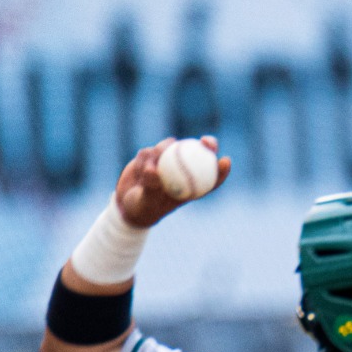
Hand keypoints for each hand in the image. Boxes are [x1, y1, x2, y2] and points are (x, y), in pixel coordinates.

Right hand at [116, 136, 230, 228]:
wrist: (127, 205)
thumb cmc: (144, 208)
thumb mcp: (148, 201)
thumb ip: (151, 186)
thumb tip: (154, 171)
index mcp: (189, 185)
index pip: (211, 176)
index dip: (221, 169)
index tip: (225, 160)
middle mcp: (181, 171)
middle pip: (200, 153)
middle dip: (208, 144)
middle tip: (206, 142)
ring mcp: (166, 161)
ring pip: (169, 147)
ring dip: (162, 152)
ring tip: (150, 169)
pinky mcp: (150, 156)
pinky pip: (148, 151)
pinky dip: (144, 159)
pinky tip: (140, 169)